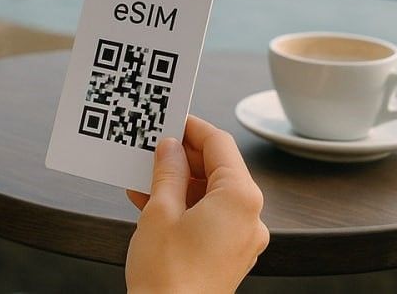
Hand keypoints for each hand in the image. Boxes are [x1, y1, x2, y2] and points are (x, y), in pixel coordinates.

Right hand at [124, 117, 268, 293]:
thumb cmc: (168, 276)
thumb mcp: (159, 210)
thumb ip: (166, 171)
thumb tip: (169, 148)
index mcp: (240, 199)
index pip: (219, 144)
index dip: (192, 128)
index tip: (170, 120)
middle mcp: (250, 218)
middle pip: (219, 169)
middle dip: (183, 157)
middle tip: (152, 149)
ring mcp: (242, 240)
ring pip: (212, 194)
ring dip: (179, 183)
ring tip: (145, 177)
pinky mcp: (230, 256)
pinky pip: (211, 217)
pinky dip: (186, 206)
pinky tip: (153, 203)